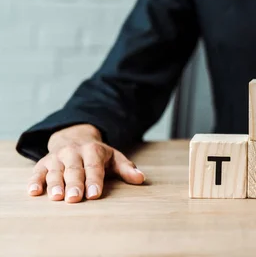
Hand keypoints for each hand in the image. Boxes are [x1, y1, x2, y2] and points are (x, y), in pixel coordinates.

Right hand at [27, 124, 144, 202]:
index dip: (94, 180)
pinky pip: (37, 172)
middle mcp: (73, 153)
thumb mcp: (113, 157)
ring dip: (55, 184)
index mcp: (92, 150)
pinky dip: (35, 181)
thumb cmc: (97, 154)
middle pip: (74, 170)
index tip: (95, 194)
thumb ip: (126, 168)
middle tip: (75, 199)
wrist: (74, 137)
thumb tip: (141, 179)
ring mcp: (57, 157)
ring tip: (56, 197)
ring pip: (55, 171)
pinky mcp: (43, 163)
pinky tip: (34, 191)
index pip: (94, 167)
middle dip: (74, 184)